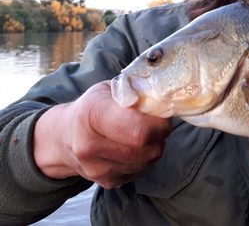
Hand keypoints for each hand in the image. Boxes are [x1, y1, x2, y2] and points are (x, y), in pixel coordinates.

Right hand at [33, 81, 171, 187]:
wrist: (63, 136)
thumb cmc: (93, 107)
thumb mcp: (110, 89)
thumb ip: (136, 90)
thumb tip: (163, 97)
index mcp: (92, 114)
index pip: (140, 130)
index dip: (160, 124)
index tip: (162, 116)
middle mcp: (90, 145)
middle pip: (148, 149)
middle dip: (160, 135)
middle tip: (156, 124)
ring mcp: (96, 169)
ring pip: (148, 162)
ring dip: (154, 147)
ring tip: (142, 133)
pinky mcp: (106, 182)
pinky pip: (141, 171)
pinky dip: (144, 159)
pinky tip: (133, 147)